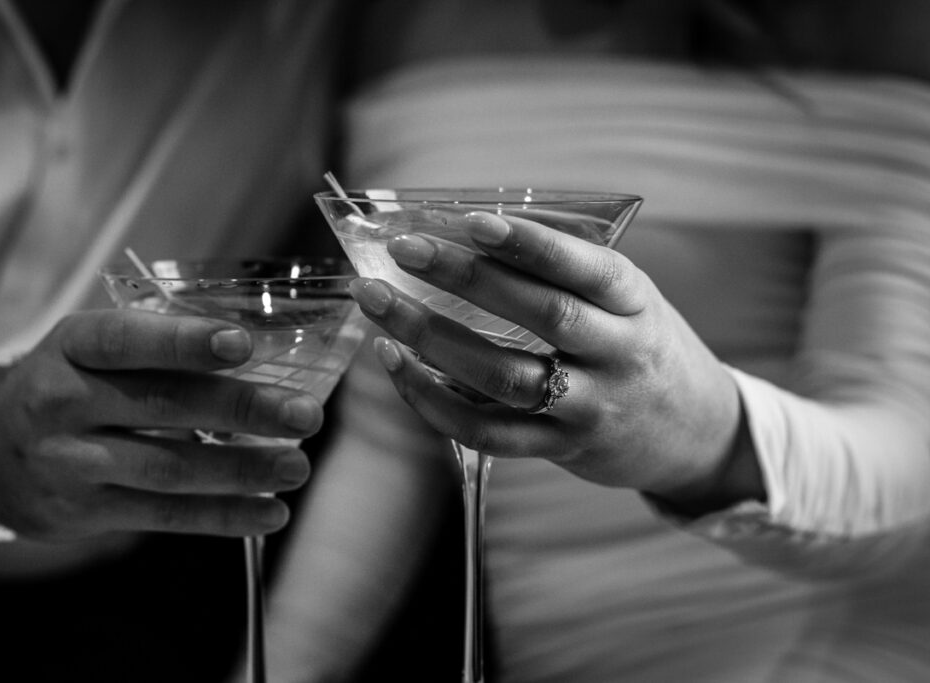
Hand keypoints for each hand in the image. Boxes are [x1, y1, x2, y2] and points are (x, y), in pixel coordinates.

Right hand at [0, 309, 321, 540]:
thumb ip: (158, 344)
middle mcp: (63, 403)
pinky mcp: (83, 513)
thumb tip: (262, 348)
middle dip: (241, 410)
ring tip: (296, 466)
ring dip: (241, 470)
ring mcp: (70, 463)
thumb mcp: (91, 348)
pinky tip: (269, 512)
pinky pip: (163, 516)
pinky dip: (222, 516)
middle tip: (305, 415)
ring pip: (167, 469)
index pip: (127, 340)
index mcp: (71, 347)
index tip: (243, 344)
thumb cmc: (67, 385)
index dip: (184, 343)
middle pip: (161, 407)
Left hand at [349, 210, 762, 511]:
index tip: (474, 221)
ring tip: (380, 304)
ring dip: (433, 339)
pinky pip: (490, 431)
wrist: (695, 432)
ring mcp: (590, 407)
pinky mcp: (561, 449)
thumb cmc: (643, 346)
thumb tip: (471, 228)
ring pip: (505, 377)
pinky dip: (435, 401)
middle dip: (466, 279)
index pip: (586, 267)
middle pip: (541, 315)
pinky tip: (396, 367)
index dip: (531, 245)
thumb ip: (568, 271)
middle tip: (405, 250)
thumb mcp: (631, 300)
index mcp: (636, 302)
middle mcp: (619, 354)